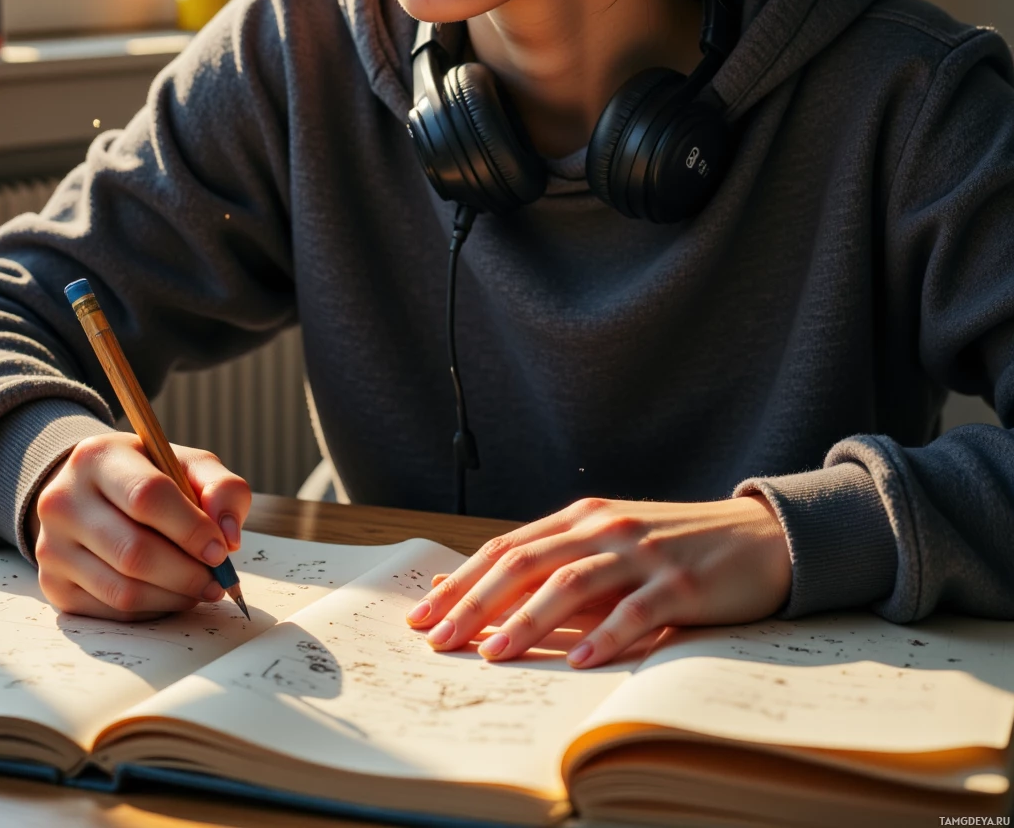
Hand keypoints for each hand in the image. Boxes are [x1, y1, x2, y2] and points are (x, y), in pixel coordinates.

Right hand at [28, 433, 250, 619]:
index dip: (191, 529)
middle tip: (218, 580)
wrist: (91, 493)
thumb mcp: (186, 465)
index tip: (222, 550)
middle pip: (134, 552)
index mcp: (98, 457)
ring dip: (173, 596)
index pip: (147, 497)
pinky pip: (110, 611)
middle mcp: (63, 500)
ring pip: (122, 590)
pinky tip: (170, 594)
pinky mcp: (53, 584)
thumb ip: (221, 488)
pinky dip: (151, 610)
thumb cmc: (149, 477)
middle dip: (187, 572)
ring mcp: (51, 546)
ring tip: (200, 588)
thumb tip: (229, 536)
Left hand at [406, 494, 791, 668]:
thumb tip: (477, 593)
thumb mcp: (609, 548)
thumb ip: (554, 565)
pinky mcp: (681, 583)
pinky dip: (605, 637)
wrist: (758, 536)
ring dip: (527, 621)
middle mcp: (605, 527)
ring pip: (572, 583)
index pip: (507, 549)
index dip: (462, 583)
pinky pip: (636, 611)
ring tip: (493, 655)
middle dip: (476, 603)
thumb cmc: (673, 550)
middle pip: (526, 563)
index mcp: (581, 518)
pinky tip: (579, 662)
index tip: (422, 618)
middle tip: (439, 641)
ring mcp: (642, 553)